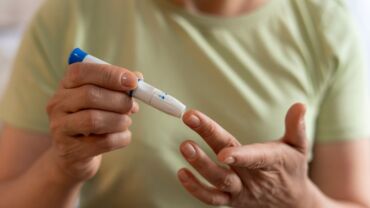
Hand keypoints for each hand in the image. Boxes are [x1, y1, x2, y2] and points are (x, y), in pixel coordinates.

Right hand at [47, 63, 140, 181]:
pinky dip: (121, 138)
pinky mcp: (70, 150)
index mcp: (66, 85)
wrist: (75, 154)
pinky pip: (103, 142)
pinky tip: (122, 136)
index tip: (134, 82)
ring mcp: (60, 128)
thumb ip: (119, 85)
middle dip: (119, 100)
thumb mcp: (103, 98)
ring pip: (94, 120)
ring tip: (126, 122)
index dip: (110, 74)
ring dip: (120, 120)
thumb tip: (137, 76)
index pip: (81, 72)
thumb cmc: (93, 119)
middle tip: (133, 106)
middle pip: (90, 95)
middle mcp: (58, 104)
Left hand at [178, 103, 312, 207]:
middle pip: (229, 163)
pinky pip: (211, 198)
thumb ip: (296, 127)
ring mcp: (240, 191)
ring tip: (185, 146)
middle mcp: (253, 179)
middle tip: (190, 119)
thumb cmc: (292, 169)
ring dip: (200, 165)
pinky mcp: (231, 200)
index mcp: (272, 162)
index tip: (223, 153)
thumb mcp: (299, 148)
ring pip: (219, 181)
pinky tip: (182, 172)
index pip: (256, 158)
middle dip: (208, 142)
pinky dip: (195, 188)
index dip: (241, 156)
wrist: (291, 203)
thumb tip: (299, 105)